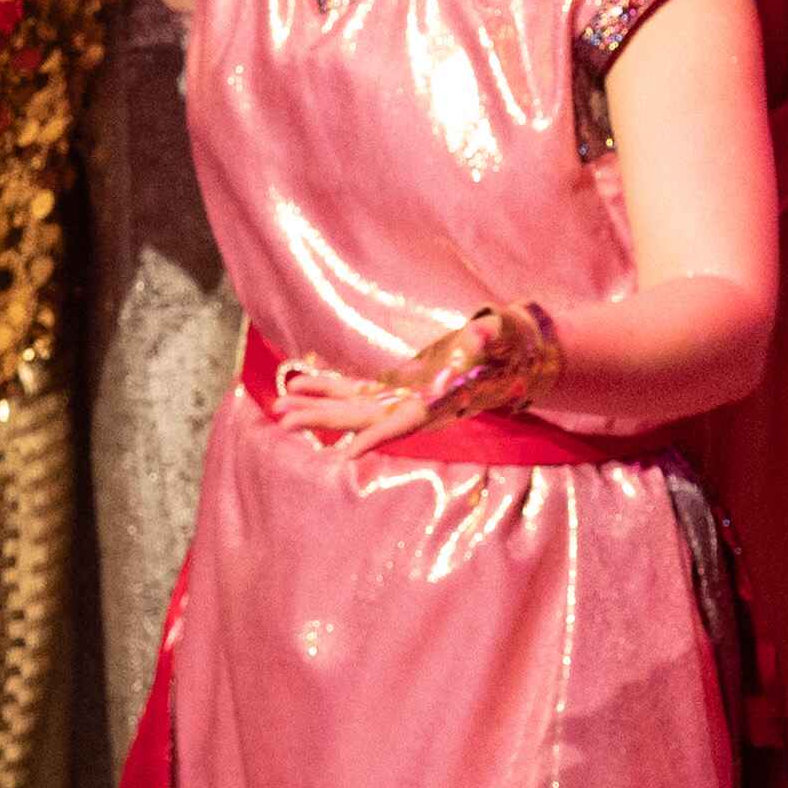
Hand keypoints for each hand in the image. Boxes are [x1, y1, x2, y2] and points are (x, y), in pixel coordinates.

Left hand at [276, 299, 561, 456]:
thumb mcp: (502, 337)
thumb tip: (480, 334)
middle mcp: (413, 408)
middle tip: (282, 420)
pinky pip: (353, 389)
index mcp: (438, 402)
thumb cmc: (507, 345)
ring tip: (278, 405)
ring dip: (315, 406)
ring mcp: (400, 398)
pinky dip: (326, 386)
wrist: (508, 353)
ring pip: (351, 407)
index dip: (375, 438)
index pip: (403, 424)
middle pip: (362, 419)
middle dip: (323, 419)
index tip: (345, 453)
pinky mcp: (393, 387)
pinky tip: (297, 382)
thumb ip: (490, 338)